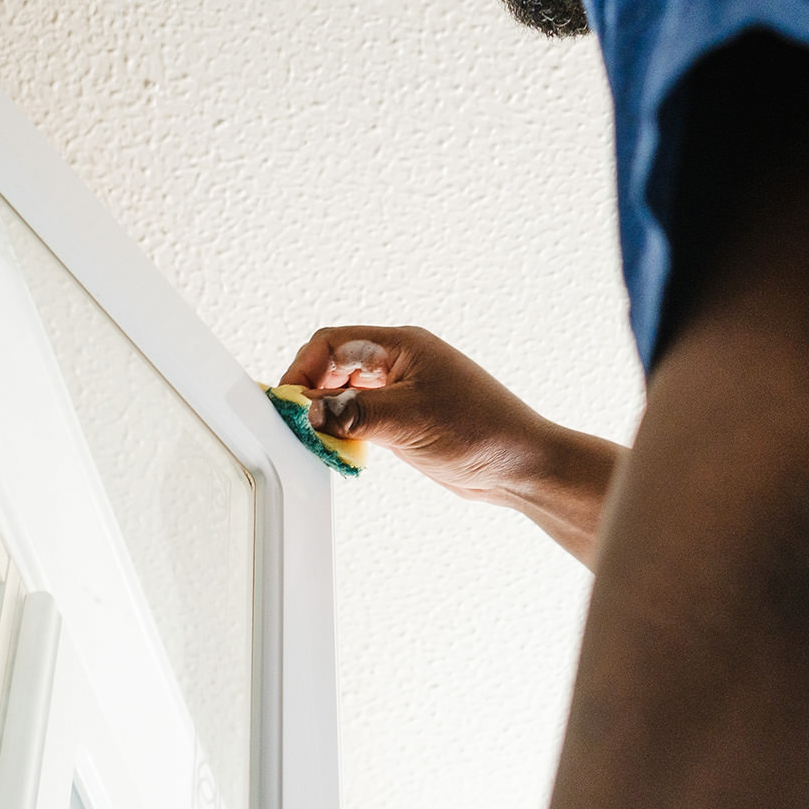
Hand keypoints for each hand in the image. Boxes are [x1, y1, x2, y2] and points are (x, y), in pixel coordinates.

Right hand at [278, 326, 548, 497]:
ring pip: (345, 393)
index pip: (333, 343)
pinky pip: (360, 416)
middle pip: (334, 365)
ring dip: (326, 413)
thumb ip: (355, 414)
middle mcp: (400, 363)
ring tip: (316, 437)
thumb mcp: (409, 421)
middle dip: (310, 391)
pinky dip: (343, 430)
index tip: (287, 401)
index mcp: (402, 345)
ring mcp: (402, 392)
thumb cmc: (481, 432)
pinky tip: (339, 448)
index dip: (303, 369)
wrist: (520, 465)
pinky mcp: (405, 420)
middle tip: (296, 422)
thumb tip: (311, 412)